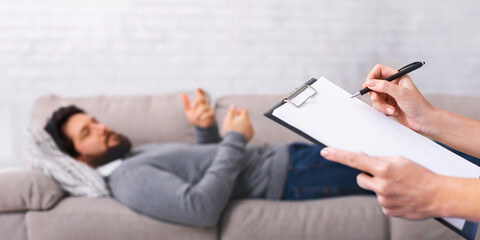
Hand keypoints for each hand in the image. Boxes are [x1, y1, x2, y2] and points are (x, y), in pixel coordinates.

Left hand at [181, 88, 214, 127]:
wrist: (199, 125)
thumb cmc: (194, 116)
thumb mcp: (188, 110)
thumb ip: (186, 103)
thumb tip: (182, 94)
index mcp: (199, 101)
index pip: (200, 94)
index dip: (200, 91)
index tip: (197, 88)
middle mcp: (204, 103)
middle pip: (202, 98)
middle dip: (196, 102)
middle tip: (192, 107)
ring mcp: (209, 108)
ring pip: (204, 107)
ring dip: (198, 113)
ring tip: (195, 118)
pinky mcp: (212, 113)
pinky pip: (209, 113)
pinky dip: (204, 116)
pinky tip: (199, 119)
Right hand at [222, 105, 253, 140]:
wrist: (234, 143)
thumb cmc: (230, 131)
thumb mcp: (228, 120)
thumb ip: (231, 112)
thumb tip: (233, 105)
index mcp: (244, 118)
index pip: (244, 110)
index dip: (239, 111)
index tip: (235, 114)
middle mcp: (249, 122)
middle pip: (245, 118)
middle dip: (240, 119)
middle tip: (234, 124)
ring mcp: (251, 129)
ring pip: (247, 124)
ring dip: (243, 125)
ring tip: (236, 130)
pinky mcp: (251, 134)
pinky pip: (248, 129)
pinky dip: (245, 130)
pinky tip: (239, 133)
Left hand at [320, 147, 440, 219]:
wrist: (439, 195)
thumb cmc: (421, 174)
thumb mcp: (400, 160)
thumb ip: (379, 160)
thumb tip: (362, 158)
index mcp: (383, 168)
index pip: (354, 160)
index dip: (337, 155)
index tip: (325, 152)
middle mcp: (381, 184)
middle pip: (360, 178)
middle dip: (368, 176)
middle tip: (385, 175)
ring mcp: (383, 199)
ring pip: (372, 190)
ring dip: (380, 187)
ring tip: (399, 186)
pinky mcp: (387, 210)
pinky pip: (381, 201)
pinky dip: (388, 198)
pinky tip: (401, 196)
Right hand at [363, 64, 435, 133]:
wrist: (423, 121)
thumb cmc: (418, 105)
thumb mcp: (401, 93)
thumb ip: (384, 86)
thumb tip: (370, 83)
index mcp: (398, 77)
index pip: (379, 70)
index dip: (372, 76)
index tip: (368, 85)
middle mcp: (393, 85)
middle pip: (374, 85)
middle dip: (375, 94)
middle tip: (376, 98)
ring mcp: (390, 96)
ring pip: (375, 97)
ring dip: (382, 105)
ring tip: (392, 109)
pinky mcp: (388, 105)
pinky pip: (378, 106)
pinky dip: (384, 110)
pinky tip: (393, 112)